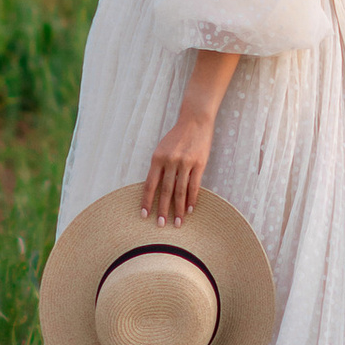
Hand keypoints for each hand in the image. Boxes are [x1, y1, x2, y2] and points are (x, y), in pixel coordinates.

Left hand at [142, 107, 213, 223]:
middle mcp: (170, 161)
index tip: (145, 215)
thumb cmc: (177, 136)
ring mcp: (185, 162)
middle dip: (162, 209)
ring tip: (177, 222)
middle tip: (161, 224)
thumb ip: (159, 167)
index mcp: (157, 158)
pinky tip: (189, 209)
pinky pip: (194, 185)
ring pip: (180, 191)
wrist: (195, 120)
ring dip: (178, 209)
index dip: (147, 201)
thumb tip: (155, 189)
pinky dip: (191, 199)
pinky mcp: (199, 163)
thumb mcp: (162, 149)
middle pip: (165, 190)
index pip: (150, 184)